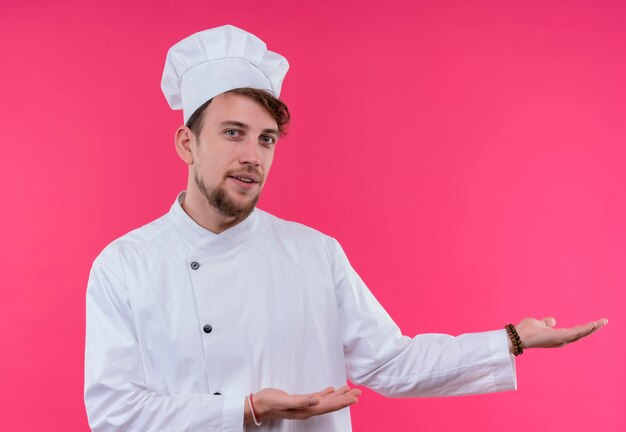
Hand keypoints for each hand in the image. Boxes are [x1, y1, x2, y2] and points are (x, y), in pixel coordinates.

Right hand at [245, 385, 360, 422]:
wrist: (258, 405)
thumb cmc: (270, 403)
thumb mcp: (284, 401)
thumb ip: (301, 401)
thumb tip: (316, 400)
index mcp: (307, 410)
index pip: (329, 406)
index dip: (342, 402)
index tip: (354, 398)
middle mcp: (308, 409)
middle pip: (331, 404)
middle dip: (345, 399)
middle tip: (358, 393)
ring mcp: (305, 405)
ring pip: (326, 401)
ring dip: (338, 396)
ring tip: (350, 391)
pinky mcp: (300, 400)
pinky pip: (318, 398)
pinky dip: (327, 394)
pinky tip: (332, 390)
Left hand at [513, 317, 607, 350]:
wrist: (517, 336)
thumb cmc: (526, 330)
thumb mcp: (538, 323)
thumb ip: (546, 323)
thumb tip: (553, 320)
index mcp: (557, 337)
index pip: (575, 332)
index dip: (585, 328)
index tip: (595, 323)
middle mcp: (561, 340)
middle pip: (581, 334)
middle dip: (593, 328)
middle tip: (604, 321)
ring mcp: (561, 339)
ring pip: (581, 333)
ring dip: (592, 328)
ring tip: (603, 322)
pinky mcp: (559, 337)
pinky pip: (575, 332)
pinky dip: (584, 329)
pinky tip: (592, 324)